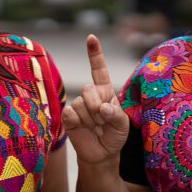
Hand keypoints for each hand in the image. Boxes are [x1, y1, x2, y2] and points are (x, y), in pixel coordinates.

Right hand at [62, 35, 129, 164]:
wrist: (102, 153)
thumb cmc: (115, 135)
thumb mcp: (123, 125)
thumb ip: (116, 115)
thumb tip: (102, 108)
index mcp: (105, 91)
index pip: (99, 69)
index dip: (94, 54)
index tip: (91, 38)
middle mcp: (90, 95)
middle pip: (88, 88)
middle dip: (97, 105)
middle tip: (103, 120)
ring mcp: (78, 105)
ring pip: (80, 104)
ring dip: (91, 119)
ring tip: (96, 128)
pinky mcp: (68, 117)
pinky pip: (70, 113)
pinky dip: (78, 122)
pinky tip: (83, 129)